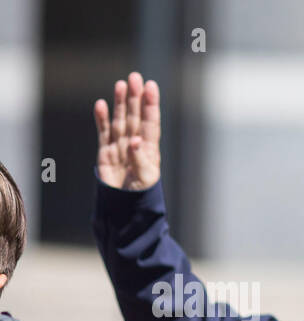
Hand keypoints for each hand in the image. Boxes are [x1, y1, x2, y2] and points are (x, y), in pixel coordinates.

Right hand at [93, 71, 161, 190]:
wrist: (124, 209)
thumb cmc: (140, 195)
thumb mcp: (145, 179)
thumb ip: (140, 159)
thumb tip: (134, 140)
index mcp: (150, 150)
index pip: (151, 123)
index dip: (151, 105)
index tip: (151, 87)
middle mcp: (136, 145)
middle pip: (135, 117)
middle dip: (135, 98)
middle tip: (135, 78)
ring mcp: (120, 147)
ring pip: (120, 121)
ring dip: (120, 103)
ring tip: (121, 85)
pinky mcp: (105, 152)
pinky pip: (104, 132)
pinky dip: (102, 119)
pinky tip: (102, 104)